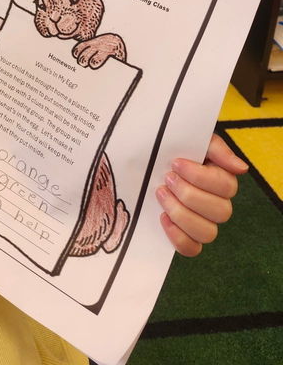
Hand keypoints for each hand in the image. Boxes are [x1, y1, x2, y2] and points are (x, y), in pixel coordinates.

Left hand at [157, 133, 247, 255]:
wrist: (146, 158)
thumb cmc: (173, 147)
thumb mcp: (193, 139)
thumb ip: (216, 149)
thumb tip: (241, 168)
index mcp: (222, 179)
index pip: (226, 186)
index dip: (200, 177)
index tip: (176, 163)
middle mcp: (217, 204)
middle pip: (221, 212)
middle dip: (189, 194)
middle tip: (167, 178)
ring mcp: (203, 222)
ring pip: (207, 232)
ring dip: (182, 214)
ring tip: (161, 194)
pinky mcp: (186, 236)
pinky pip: (191, 248)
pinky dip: (178, 236)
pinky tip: (162, 218)